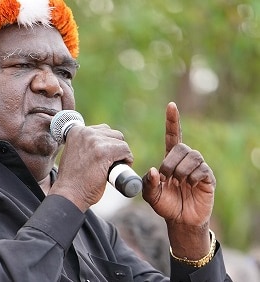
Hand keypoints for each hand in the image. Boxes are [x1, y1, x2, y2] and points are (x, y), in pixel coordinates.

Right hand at [50, 124, 132, 211]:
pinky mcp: (104, 152)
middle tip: (109, 164)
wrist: (69, 194)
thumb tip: (102, 142)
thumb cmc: (73, 179)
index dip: (107, 145)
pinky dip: (127, 161)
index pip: (102, 130)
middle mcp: (85, 132)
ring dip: (121, 155)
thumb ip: (85, 144)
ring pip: (121, 142)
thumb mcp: (75, 153)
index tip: (102, 158)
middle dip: (115, 149)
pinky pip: (125, 150)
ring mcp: (94, 141)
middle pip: (113, 134)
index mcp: (77, 131)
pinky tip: (119, 169)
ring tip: (113, 168)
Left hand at [142, 102, 215, 258]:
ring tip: (177, 182)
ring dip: (180, 170)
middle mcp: (185, 160)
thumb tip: (152, 170)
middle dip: (169, 162)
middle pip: (181, 147)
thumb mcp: (150, 194)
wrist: (180, 220)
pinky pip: (201, 168)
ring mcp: (198, 167)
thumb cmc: (165, 204)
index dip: (172, 121)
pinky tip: (189, 185)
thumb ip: (148, 182)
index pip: (173, 136)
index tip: (171, 105)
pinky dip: (191, 177)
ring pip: (192, 155)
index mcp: (170, 159)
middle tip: (165, 177)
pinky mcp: (207, 177)